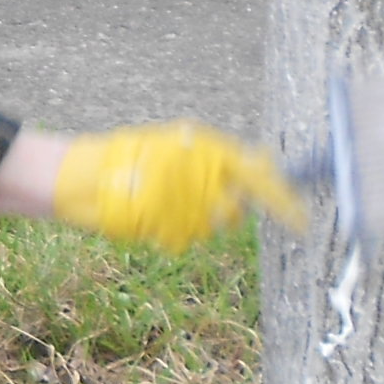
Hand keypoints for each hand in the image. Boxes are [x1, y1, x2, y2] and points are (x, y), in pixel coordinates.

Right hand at [50, 121, 306, 249]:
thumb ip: (219, 157)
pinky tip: (152, 215)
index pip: (259, 173)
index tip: (302, 221)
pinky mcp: (164, 224)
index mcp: (205, 146)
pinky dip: (173, 231)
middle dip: (230, 212)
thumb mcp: (179, 146)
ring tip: (165, 203)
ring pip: (212, 226)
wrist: (81, 176)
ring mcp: (181, 200)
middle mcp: (198, 172)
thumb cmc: (133, 159)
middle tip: (206, 206)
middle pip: (238, 207)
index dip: (282, 199)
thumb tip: (266, 163)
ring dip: (195, 220)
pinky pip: (185, 238)